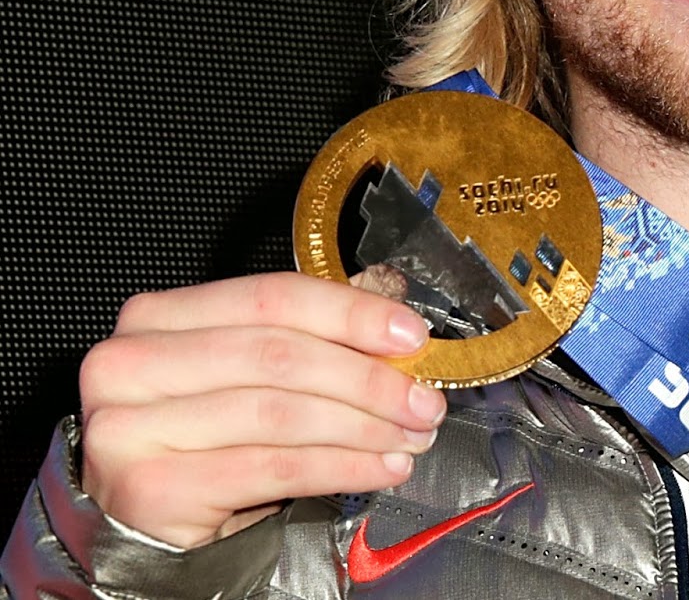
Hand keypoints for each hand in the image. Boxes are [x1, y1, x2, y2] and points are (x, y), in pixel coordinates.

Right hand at [78, 272, 446, 548]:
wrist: (144, 524)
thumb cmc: (200, 440)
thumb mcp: (244, 376)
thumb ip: (307, 341)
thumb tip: (395, 330)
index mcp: (158, 318)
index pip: (271, 298)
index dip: (350, 313)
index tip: (410, 335)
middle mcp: (131, 364)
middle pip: (279, 355)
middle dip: (368, 378)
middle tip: (422, 399)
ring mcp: (132, 427)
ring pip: (281, 413)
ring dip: (364, 426)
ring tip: (411, 436)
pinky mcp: (152, 487)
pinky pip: (274, 468)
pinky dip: (343, 466)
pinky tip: (382, 468)